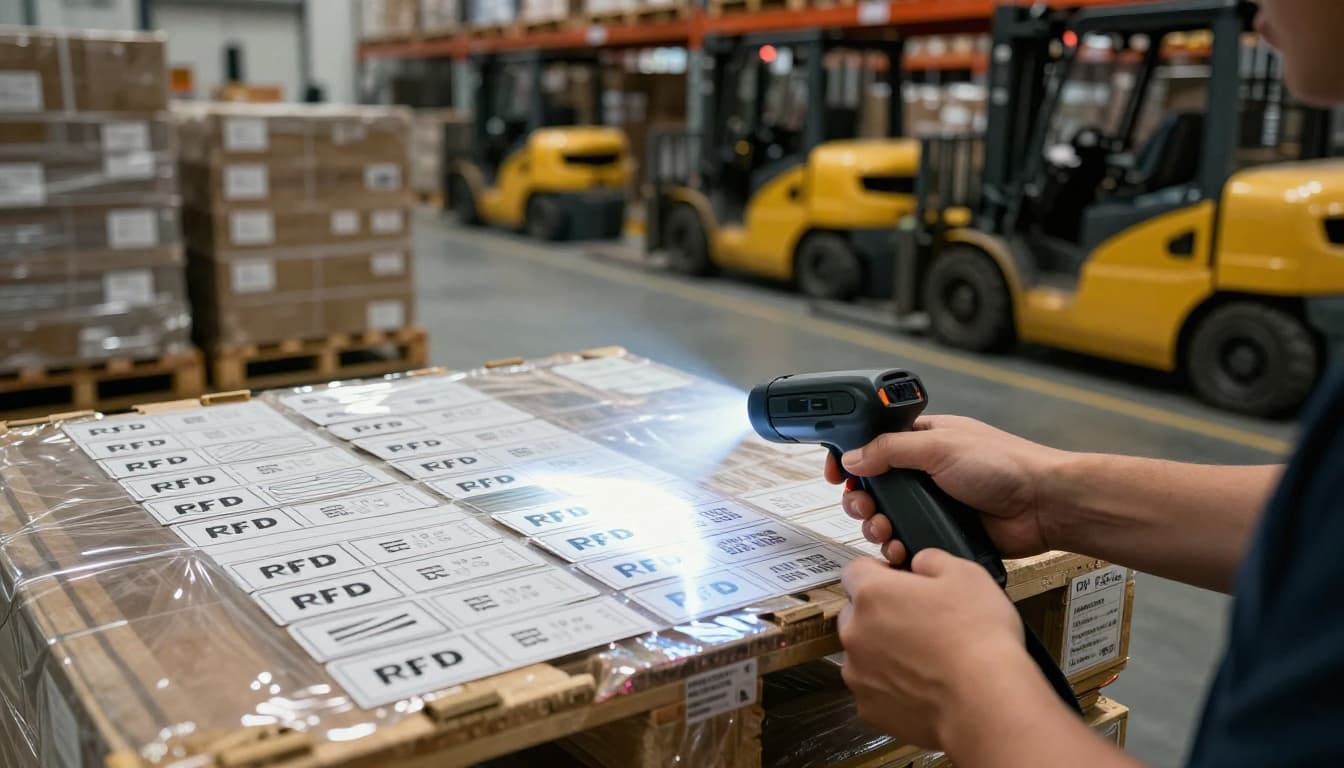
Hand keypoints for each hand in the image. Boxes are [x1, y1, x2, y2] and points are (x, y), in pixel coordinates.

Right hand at [824, 415, 1067, 561]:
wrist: (1043, 506)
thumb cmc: (1005, 465)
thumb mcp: (940, 446)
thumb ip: (891, 449)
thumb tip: (854, 456)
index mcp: (924, 440)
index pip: (874, 444)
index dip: (851, 457)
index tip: (836, 472)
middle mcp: (924, 472)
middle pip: (873, 486)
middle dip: (861, 498)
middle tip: (864, 504)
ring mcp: (932, 504)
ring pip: (885, 517)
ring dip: (875, 524)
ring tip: (883, 528)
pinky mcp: (941, 533)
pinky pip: (906, 542)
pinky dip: (896, 547)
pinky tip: (899, 548)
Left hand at [837, 550, 1030, 749]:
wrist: (986, 703)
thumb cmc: (978, 639)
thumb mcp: (966, 574)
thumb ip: (931, 560)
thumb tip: (920, 563)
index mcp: (872, 593)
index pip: (856, 570)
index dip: (881, 573)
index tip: (903, 583)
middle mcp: (855, 632)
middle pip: (856, 613)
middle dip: (881, 614)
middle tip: (920, 622)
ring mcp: (859, 674)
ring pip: (864, 654)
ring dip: (884, 652)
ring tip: (927, 659)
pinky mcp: (869, 709)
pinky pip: (874, 689)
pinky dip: (892, 687)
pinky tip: (925, 687)